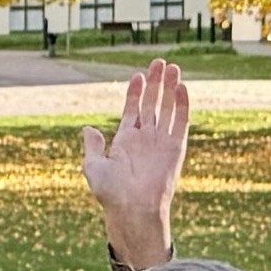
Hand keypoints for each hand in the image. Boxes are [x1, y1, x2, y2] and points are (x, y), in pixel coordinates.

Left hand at [79, 60, 191, 270]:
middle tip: (158, 62)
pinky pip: (181, 121)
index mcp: (126, 140)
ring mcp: (161, 141)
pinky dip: (182, 104)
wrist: (133, 208)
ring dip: (170, 88)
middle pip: (152, 103)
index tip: (137, 75)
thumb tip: (88, 129)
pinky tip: (181, 86)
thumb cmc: (111, 193)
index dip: (135, 92)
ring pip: (167, 108)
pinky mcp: (176, 147)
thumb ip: (92, 146)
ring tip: (172, 67)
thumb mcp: (93, 167)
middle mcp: (145, 138)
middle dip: (155, 83)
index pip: (132, 110)